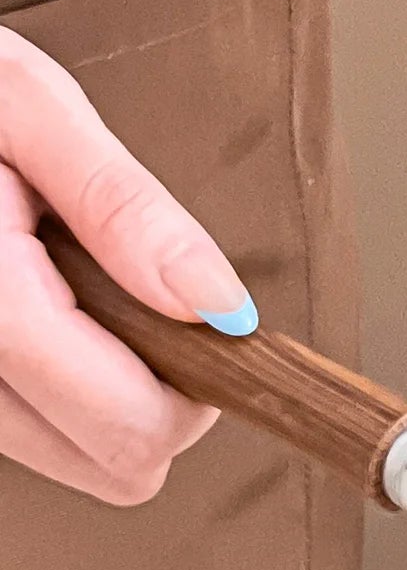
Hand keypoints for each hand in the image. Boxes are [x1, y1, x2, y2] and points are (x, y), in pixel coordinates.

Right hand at [0, 29, 254, 504]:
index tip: (204, 318)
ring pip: (86, 463)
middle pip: (121, 467)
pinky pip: (46, 439)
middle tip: (143, 297)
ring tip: (79, 291)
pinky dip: (72, 396)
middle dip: (163, 397)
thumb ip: (122, 206)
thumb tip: (219, 309)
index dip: (194, 383)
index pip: (132, 427)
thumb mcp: (24, 103)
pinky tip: (52, 316)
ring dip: (115, 398)